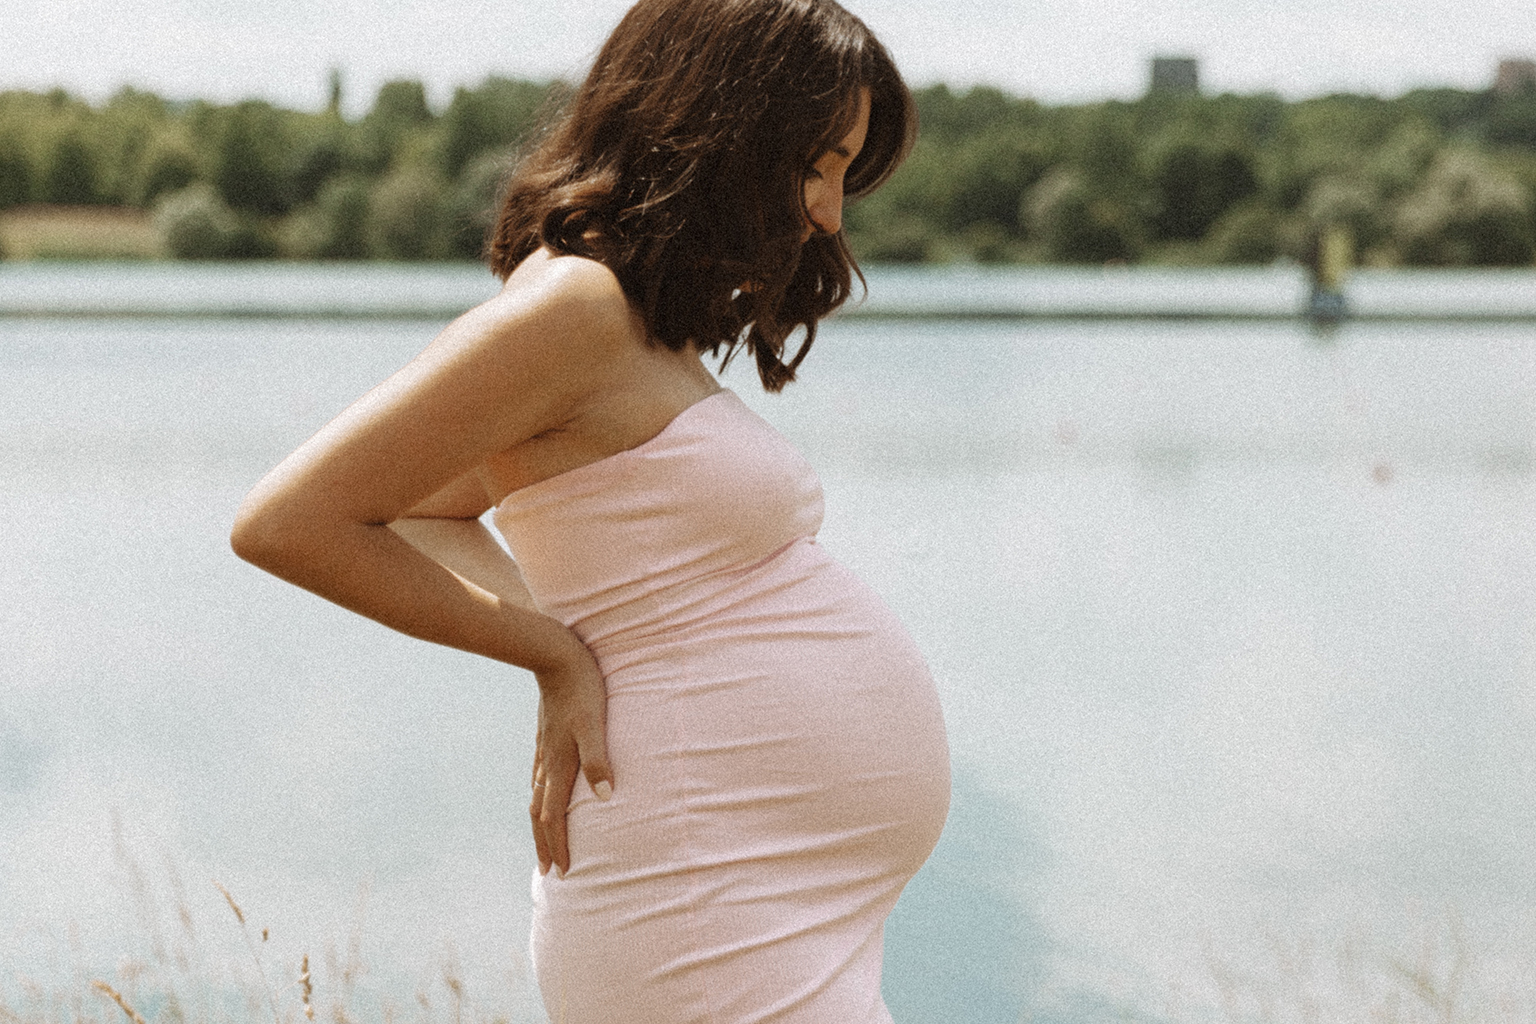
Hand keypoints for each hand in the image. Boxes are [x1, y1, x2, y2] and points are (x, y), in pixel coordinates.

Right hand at [528, 628, 612, 876]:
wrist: (555, 656)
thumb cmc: (582, 689)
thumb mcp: (594, 724)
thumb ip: (599, 760)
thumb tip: (603, 799)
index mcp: (559, 764)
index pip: (554, 816)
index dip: (558, 845)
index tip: (561, 872)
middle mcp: (547, 762)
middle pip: (540, 813)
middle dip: (545, 844)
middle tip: (547, 873)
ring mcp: (543, 750)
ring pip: (537, 797)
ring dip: (540, 824)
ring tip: (544, 842)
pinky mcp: (544, 737)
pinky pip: (538, 777)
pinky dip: (539, 797)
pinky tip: (540, 794)